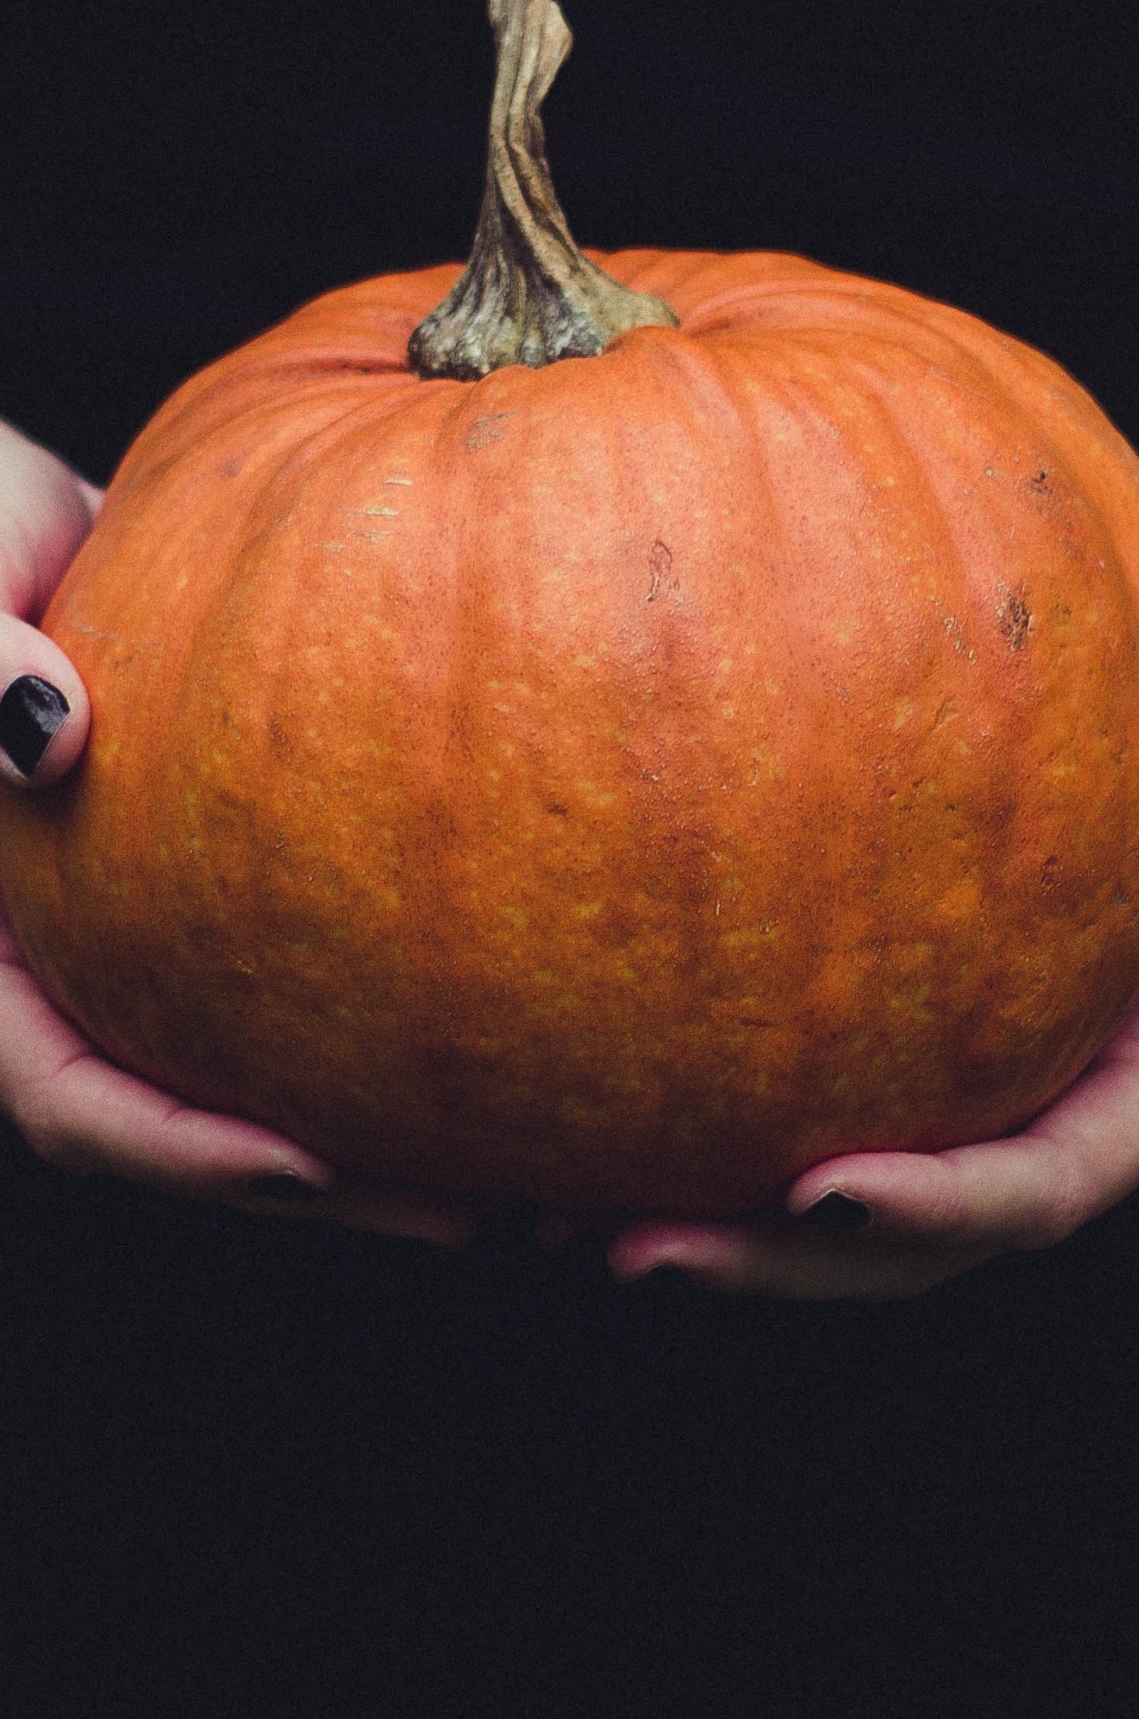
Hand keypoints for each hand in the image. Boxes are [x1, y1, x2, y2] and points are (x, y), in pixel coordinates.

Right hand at [0, 419, 475, 1242]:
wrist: (28, 516)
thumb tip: (48, 732)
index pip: (59, 1089)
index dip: (171, 1147)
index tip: (303, 1160)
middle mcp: (64, 953)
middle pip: (175, 1116)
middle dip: (309, 1178)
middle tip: (458, 1202)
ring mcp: (145, 927)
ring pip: (247, 1060)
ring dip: (363, 1122)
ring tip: (510, 1154)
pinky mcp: (219, 885)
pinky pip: (298, 971)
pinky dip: (379, 1007)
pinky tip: (504, 1014)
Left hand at [610, 621, 1138, 1298]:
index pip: (1048, 1182)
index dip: (940, 1210)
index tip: (816, 1195)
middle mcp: (1075, 1105)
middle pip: (926, 1242)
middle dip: (783, 1262)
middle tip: (631, 1250)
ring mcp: (1001, 1087)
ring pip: (861, 1204)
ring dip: (725, 1224)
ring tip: (560, 1216)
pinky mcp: (938, 1045)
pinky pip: (831, 1104)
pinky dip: (717, 1123)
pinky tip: (591, 1102)